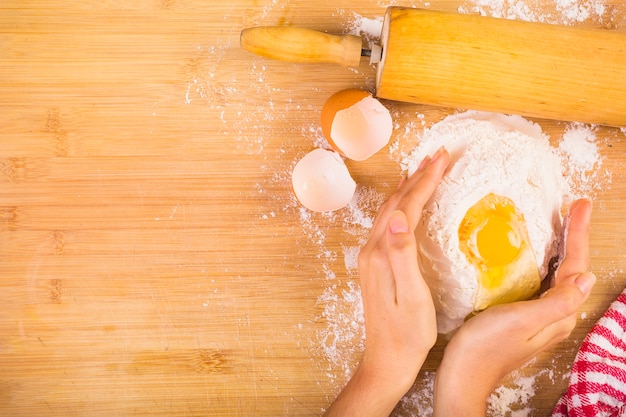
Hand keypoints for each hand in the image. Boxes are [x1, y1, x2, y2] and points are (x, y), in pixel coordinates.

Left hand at [324, 148, 449, 416]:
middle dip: (417, 177)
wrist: (386, 360)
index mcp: (383, 254)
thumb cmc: (407, 334)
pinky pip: (388, 224)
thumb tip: (399, 215)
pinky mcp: (375, 265)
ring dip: (407, 188)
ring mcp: (371, 257)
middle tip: (438, 156)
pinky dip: (401, 206)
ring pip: (389, 211)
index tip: (442, 158)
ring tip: (425, 171)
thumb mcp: (412, 296)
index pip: (406, 206)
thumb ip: (402, 254)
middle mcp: (372, 250)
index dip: (425, 181)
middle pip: (395, 203)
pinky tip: (408, 207)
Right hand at [434, 199, 595, 416]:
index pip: (576, 267)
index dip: (578, 234)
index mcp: (558, 314)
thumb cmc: (487, 347)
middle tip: (575, 209)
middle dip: (575, 238)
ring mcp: (538, 318)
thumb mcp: (524, 321)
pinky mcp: (521, 317)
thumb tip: (586, 278)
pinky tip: (532, 256)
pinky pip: (541, 283)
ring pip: (557, 276)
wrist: (463, 374)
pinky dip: (543, 262)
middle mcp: (553, 316)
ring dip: (562, 248)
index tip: (580, 205)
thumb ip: (557, 301)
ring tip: (562, 225)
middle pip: (572, 270)